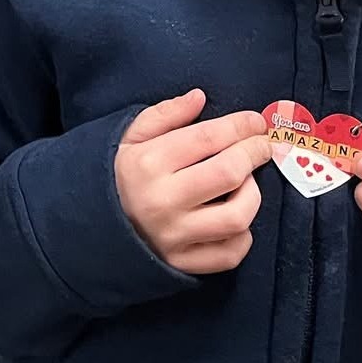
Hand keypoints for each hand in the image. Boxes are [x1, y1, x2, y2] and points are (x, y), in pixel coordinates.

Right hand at [114, 89, 272, 273]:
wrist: (99, 225)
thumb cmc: (125, 174)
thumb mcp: (132, 137)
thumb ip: (166, 114)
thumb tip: (200, 98)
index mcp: (148, 163)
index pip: (206, 138)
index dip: (238, 126)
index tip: (255, 121)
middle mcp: (163, 200)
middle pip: (228, 174)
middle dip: (253, 153)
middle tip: (262, 145)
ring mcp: (175, 236)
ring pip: (237, 217)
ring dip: (252, 195)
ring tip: (246, 182)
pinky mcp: (185, 264)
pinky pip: (232, 253)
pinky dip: (242, 234)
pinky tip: (233, 217)